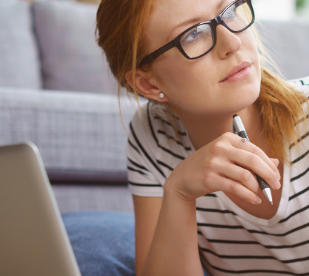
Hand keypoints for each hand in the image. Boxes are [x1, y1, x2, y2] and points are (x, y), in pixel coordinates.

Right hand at [165, 132, 280, 203]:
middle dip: (269, 175)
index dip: (268, 164)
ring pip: (245, 175)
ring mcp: (213, 163)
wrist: (182, 177)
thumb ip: (249, 157)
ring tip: (260, 193)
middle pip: (253, 160)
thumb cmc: (208, 165)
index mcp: (226, 138)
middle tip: (275, 186)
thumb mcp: (227, 156)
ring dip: (257, 187)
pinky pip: (235, 188)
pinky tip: (254, 200)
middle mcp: (220, 148)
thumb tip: (275, 162)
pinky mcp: (209, 178)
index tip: (275, 176)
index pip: (255, 149)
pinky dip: (248, 195)